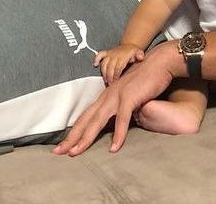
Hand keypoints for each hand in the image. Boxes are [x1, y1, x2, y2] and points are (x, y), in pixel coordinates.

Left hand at [53, 41, 176, 155]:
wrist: (158, 63)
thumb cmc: (146, 79)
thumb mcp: (128, 95)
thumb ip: (120, 108)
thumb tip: (117, 123)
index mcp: (106, 96)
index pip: (86, 117)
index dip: (74, 132)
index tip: (62, 146)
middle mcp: (107, 96)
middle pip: (86, 120)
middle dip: (71, 137)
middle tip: (57, 152)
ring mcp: (117, 96)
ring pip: (97, 120)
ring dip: (86, 138)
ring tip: (75, 153)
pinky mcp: (130, 98)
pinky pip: (122, 119)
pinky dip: (118, 134)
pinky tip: (114, 148)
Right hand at [93, 45, 144, 83]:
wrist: (129, 46)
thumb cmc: (133, 53)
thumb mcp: (139, 53)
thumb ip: (140, 56)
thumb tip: (140, 57)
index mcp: (123, 56)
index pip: (118, 68)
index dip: (116, 76)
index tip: (115, 82)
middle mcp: (115, 55)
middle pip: (110, 68)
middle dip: (109, 77)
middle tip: (110, 85)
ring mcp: (110, 54)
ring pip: (104, 64)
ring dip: (103, 73)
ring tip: (106, 81)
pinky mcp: (106, 53)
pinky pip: (99, 55)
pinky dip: (96, 59)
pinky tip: (95, 65)